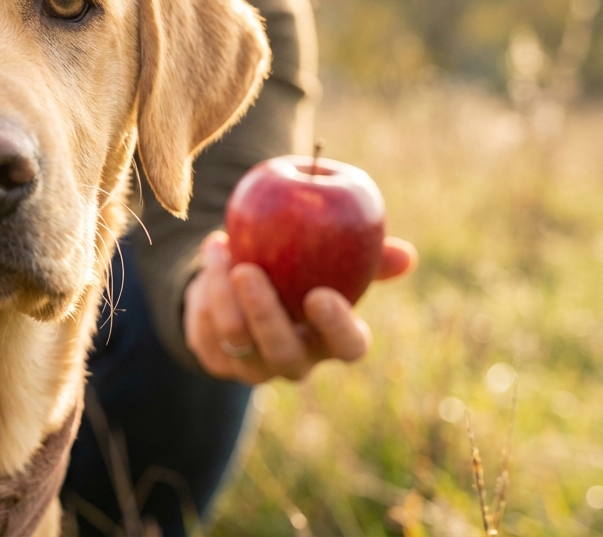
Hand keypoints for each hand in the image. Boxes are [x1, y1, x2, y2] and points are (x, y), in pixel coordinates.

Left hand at [185, 231, 416, 383]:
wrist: (240, 281)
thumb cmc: (301, 268)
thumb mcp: (332, 257)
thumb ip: (367, 255)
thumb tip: (406, 256)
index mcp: (331, 339)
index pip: (348, 347)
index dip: (337, 328)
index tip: (320, 295)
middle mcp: (295, 359)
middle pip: (284, 353)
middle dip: (264, 313)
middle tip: (247, 270)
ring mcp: (253, 365)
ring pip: (237, 339)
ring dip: (224, 291)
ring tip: (223, 247)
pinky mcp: (216, 359)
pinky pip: (207, 330)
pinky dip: (205, 288)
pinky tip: (212, 249)